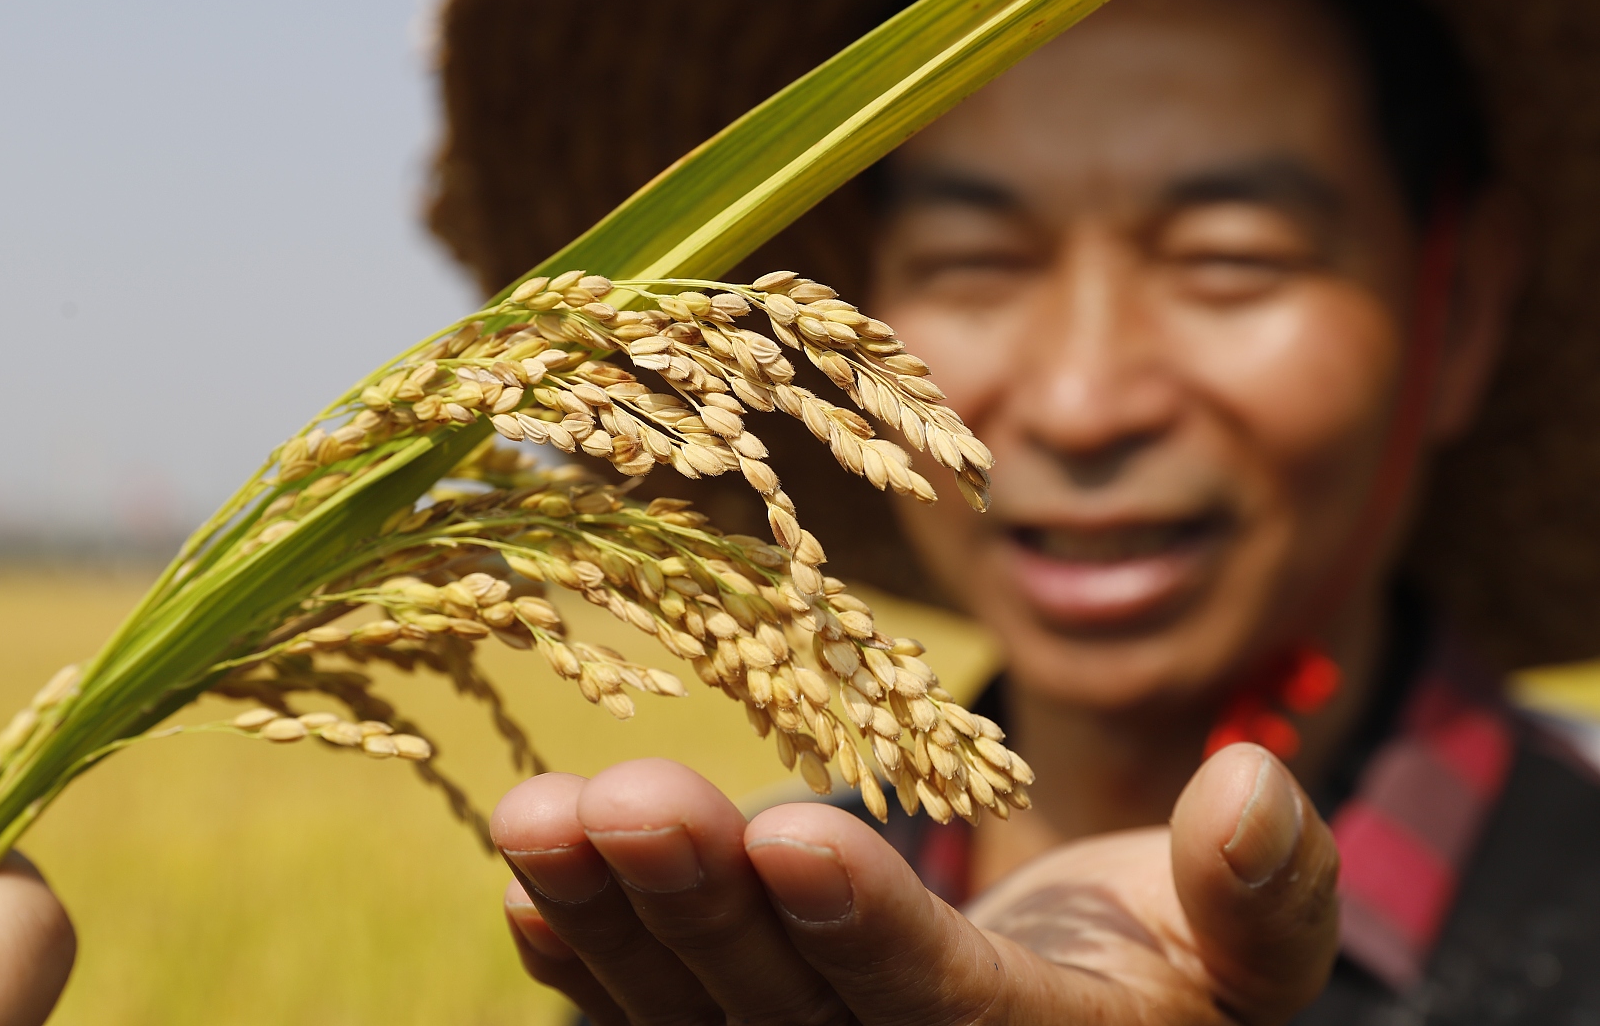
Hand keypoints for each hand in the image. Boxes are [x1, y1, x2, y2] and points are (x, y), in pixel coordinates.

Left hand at [491, 743, 1336, 1025]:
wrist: (1073, 1006)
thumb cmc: (1165, 960)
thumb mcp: (1244, 944)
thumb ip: (1259, 894)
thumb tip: (1254, 789)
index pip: (939, 1010)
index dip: (865, 933)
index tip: (792, 835)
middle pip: (785, 1016)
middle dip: (701, 906)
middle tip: (623, 802)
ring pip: (696, 1017)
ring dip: (613, 919)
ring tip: (539, 817)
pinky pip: (653, 1022)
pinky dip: (590, 962)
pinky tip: (533, 888)